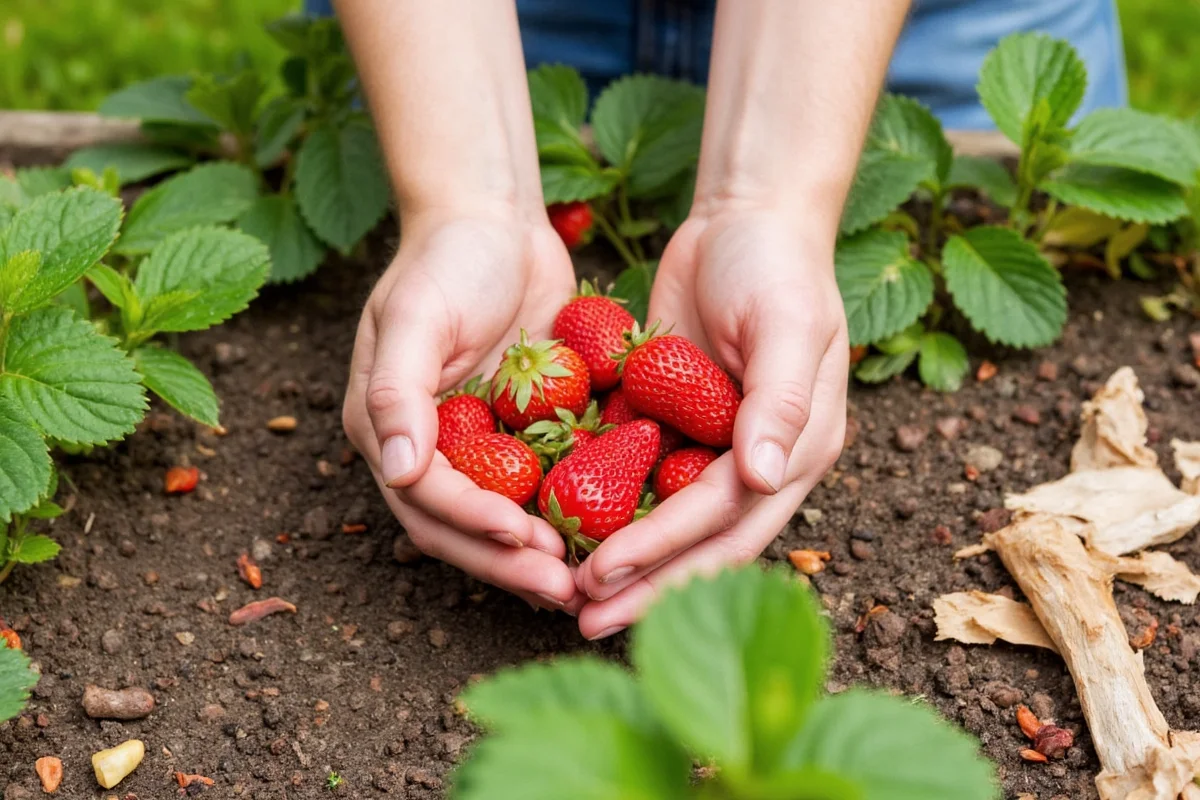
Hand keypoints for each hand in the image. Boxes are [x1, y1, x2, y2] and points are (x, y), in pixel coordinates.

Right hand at [343, 209, 582, 610]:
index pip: (427, 499)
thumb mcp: (415, 315)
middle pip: (467, 528)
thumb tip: (396, 468)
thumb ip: (397, 391)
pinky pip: (550, 483)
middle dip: (513, 561)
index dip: (473, 525)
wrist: (498, 220)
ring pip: (510, 518)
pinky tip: (618, 534)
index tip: (522, 537)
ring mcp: (483, 446)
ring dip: (545, 553)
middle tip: (566, 589)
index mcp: (391, 430)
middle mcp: (433, 450)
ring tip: (592, 582)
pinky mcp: (528, 434)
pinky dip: (578, 512)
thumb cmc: (447, 257)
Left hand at [575, 208, 849, 637]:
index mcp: (795, 450)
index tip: (604, 578)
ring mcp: (714, 444)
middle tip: (579, 617)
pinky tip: (557, 526)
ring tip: (565, 592)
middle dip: (641, 582)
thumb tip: (763, 477)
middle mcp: (757, 461)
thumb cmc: (776, 264)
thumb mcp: (789, 323)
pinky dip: (604, 502)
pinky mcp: (676, 422)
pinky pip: (638, 473)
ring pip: (663, 518)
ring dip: (620, 555)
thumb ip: (781, 399)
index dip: (666, 553)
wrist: (744, 217)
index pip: (724, 518)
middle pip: (695, 540)